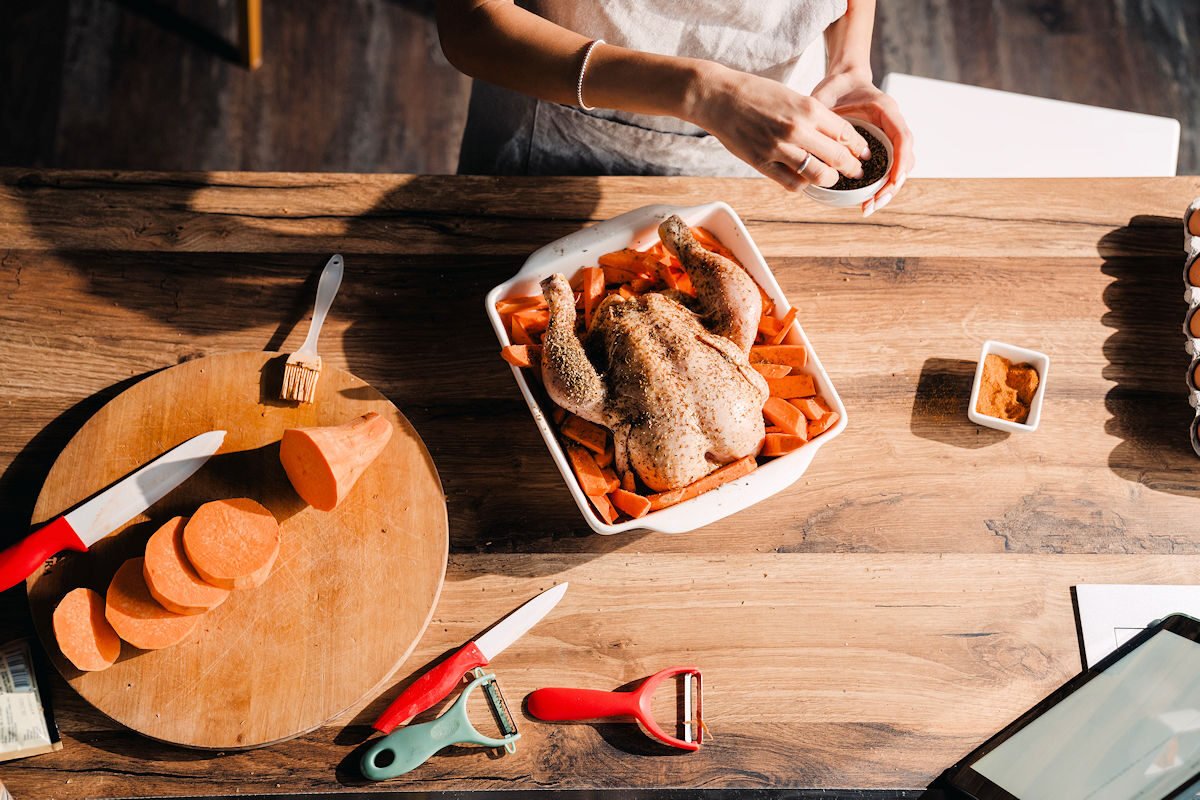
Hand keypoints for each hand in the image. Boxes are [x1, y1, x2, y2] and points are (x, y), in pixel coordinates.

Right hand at [687, 64, 872, 191]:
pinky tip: (804, 180)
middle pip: (837, 158)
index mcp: (808, 109)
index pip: (846, 133)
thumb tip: (835, 137)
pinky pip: (792, 183)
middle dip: (852, 168)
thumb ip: (814, 116)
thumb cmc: (756, 93)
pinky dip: (802, 185)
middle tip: (856, 172)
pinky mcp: (762, 163)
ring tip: (831, 179)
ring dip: (829, 180)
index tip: (864, 153)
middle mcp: (797, 130)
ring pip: (818, 175)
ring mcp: (778, 149)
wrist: (719, 98)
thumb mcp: (792, 96)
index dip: (859, 147)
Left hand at [812, 69, 914, 215]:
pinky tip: (865, 201)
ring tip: (867, 207)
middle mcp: (893, 126)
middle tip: (872, 204)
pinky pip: (888, 170)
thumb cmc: (835, 87)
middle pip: (905, 161)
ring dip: (886, 191)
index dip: (899, 162)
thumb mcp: (825, 95)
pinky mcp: (882, 148)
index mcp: (887, 110)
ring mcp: (890, 139)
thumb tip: (806, 133)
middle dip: (891, 186)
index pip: (903, 139)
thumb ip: (820, 109)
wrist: (843, 82)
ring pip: (899, 169)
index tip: (891, 182)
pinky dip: (880, 187)